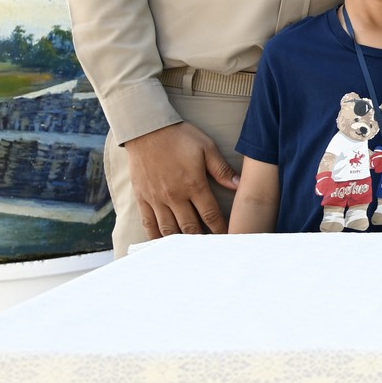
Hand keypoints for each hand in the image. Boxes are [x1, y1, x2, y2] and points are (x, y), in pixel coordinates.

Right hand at [124, 121, 238, 238]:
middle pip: (190, 227)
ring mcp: (157, 199)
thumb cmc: (180, 137)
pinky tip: (163, 244)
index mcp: (194, 184)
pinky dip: (156, 236)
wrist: (147, 131)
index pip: (211, 214)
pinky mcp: (143, 198)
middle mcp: (175, 196)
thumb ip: (222, 170)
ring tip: (189, 251)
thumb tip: (238, 185)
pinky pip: (149, 223)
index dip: (220, 228)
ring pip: (169, 229)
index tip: (227, 238)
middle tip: (210, 249)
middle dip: (202, 240)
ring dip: (180, 242)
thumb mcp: (207, 148)